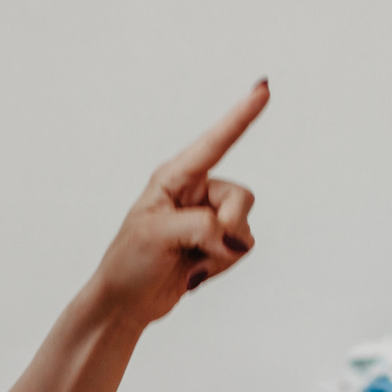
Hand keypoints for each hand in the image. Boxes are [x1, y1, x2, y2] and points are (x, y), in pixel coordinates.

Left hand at [88, 81, 266, 323]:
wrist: (128, 303)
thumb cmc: (130, 263)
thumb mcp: (155, 236)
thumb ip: (198, 225)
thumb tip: (227, 233)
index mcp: (174, 178)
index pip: (214, 143)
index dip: (241, 116)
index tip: (263, 88)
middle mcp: (195, 192)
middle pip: (242, 198)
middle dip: (229, 228)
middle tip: (199, 248)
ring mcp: (208, 218)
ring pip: (245, 227)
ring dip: (221, 253)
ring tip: (189, 262)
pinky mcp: (217, 243)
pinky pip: (242, 248)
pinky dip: (222, 266)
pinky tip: (195, 271)